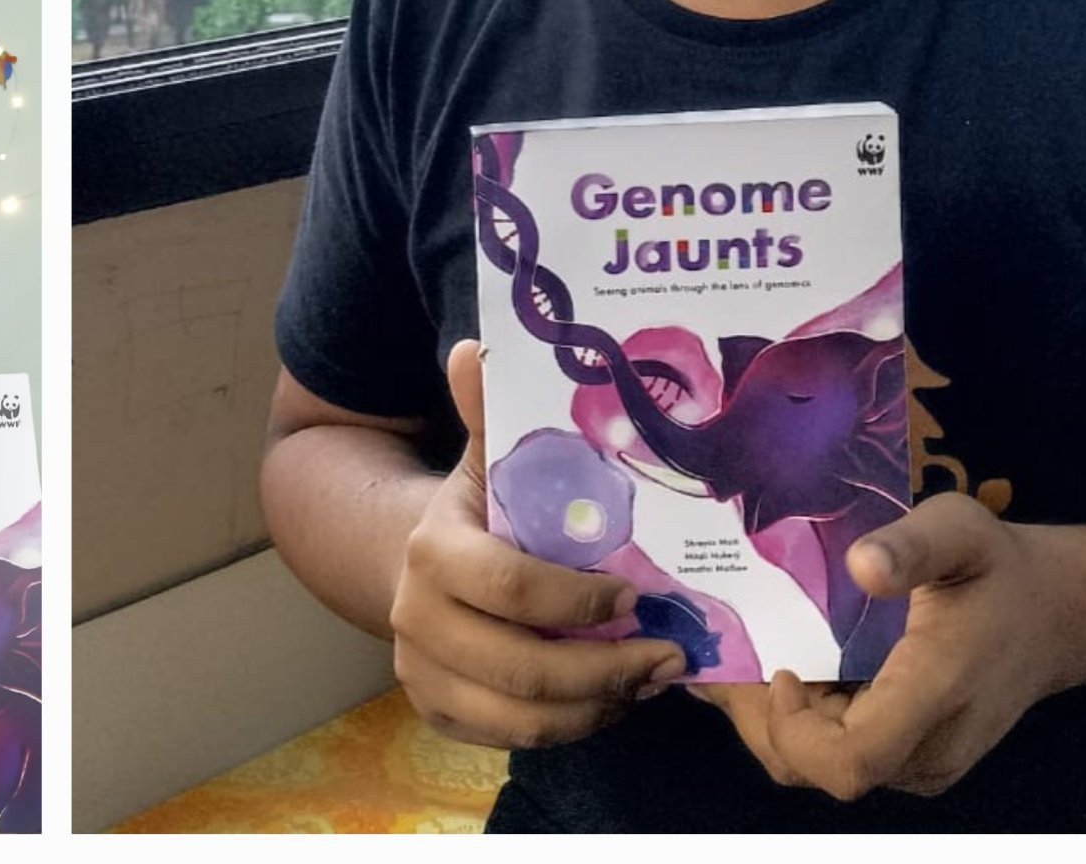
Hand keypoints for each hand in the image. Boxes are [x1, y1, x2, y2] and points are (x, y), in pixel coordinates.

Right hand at [389, 339, 688, 750]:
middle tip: (669, 655)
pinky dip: (569, 727)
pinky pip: (511, 738)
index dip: (577, 598)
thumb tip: (474, 347)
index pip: (510, 586)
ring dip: (596, 705)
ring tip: (650, 679)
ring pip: (520, 717)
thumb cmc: (479, 508)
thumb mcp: (486, 458)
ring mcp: (422, 673)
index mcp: (433, 550)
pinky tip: (609, 698)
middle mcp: (416, 618)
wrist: (421, 560)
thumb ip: (489, 411)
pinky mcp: (438, 713)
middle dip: (605, 667)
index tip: (636, 595)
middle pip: (521, 667)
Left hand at [690, 492, 1085, 800]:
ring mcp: (923, 760)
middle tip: (737, 652)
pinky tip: (791, 665)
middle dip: (765, 719)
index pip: (850, 760)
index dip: (793, 729)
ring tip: (755, 653)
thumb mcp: (959, 529)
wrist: (1055, 614)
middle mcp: (928, 747)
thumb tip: (861, 565)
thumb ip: (912, 545)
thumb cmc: (998, 567)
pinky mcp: (917, 756)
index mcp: (935, 695)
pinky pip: (846, 755)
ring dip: (780, 720)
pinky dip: (806, 722)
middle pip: (822, 771)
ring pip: (827, 769)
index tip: (781, 666)